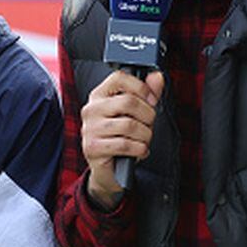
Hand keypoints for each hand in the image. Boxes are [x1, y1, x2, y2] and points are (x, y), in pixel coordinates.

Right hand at [80, 70, 164, 208]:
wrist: (109, 168)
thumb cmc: (121, 137)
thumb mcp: (136, 113)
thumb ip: (147, 94)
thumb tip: (157, 77)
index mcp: (99, 95)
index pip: (119, 78)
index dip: (141, 87)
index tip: (152, 100)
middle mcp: (91, 109)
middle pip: (128, 102)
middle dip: (148, 116)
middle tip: (149, 125)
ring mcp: (90, 129)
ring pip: (129, 125)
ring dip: (145, 135)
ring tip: (144, 140)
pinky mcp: (92, 148)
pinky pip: (125, 145)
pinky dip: (139, 149)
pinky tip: (139, 151)